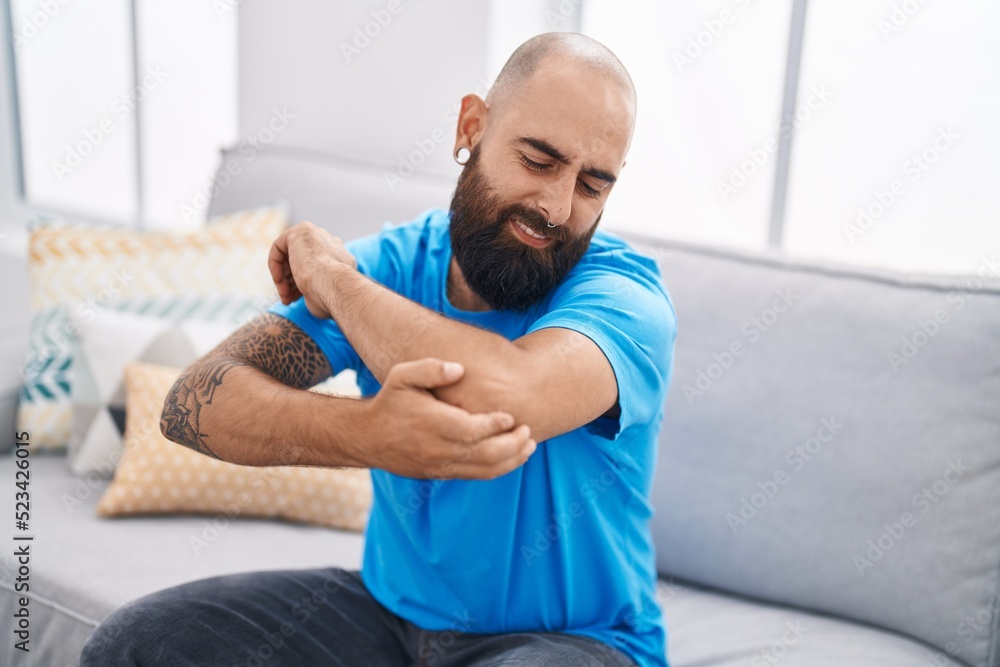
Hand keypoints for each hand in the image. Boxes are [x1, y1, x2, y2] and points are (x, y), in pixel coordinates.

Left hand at [268, 221, 356, 318]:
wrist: (335, 287)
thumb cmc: (331, 297)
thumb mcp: (324, 295)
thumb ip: (315, 289)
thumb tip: (308, 296)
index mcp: (342, 258)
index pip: (316, 266)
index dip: (302, 283)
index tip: (297, 299)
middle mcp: (331, 243)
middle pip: (302, 260)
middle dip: (291, 280)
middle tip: (288, 298)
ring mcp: (318, 234)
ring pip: (290, 255)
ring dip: (283, 277)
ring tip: (284, 295)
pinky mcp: (302, 231)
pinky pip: (280, 246)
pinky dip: (275, 265)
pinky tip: (279, 280)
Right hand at [357, 358, 536, 479]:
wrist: (368, 437)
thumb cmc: (390, 402)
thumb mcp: (402, 376)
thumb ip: (430, 368)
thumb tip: (459, 369)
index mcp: (435, 425)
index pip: (475, 430)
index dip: (498, 425)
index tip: (511, 416)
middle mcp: (440, 449)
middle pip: (487, 454)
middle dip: (513, 444)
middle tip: (528, 431)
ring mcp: (441, 465)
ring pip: (485, 469)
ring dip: (511, 460)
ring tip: (528, 446)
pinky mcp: (441, 474)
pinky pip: (475, 476)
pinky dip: (497, 469)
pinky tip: (510, 458)